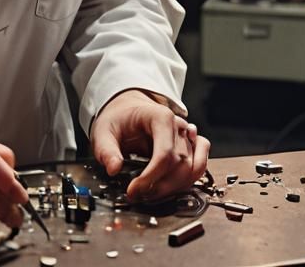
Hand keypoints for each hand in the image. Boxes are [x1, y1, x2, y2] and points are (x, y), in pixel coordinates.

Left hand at [90, 90, 209, 202]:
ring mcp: (186, 136)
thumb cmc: (119, 119)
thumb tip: (114, 169)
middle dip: (161, 186)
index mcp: (159, 117)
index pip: (165, 153)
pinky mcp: (190, 146)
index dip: (152, 176)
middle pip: (181, 164)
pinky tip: (171, 185)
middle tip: (139, 195)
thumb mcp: (103, 130)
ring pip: (193, 168)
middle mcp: (178, 126)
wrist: (128, 110)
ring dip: (175, 188)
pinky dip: (190, 179)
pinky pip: (201, 164)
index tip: (134, 189)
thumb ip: (107, 150)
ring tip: (152, 193)